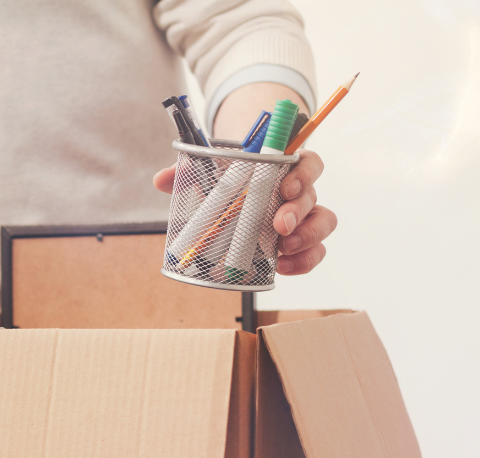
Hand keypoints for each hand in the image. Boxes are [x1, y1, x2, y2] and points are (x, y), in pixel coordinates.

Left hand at [152, 148, 337, 275]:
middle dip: (298, 212)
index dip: (303, 174)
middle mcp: (299, 191)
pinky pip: (314, 251)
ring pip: (323, 223)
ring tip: (283, 249)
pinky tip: (284, 268)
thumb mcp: (209, 173)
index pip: (308, 162)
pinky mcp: (298, 243)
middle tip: (278, 225)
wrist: (233, 199)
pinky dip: (303, 261)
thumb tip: (161, 180)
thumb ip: (187, 173)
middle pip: (313, 196)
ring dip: (307, 237)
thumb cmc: (228, 181)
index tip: (285, 188)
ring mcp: (302, 217)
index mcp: (283, 168)